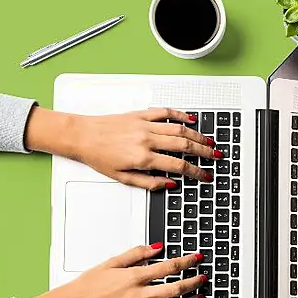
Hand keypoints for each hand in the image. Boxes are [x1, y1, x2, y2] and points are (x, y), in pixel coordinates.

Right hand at [13, 243, 206, 297]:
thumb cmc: (88, 285)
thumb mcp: (111, 263)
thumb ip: (136, 254)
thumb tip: (156, 247)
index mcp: (134, 278)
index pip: (168, 268)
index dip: (186, 262)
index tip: (196, 258)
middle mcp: (138, 296)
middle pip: (175, 289)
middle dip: (193, 282)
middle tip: (203, 277)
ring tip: (200, 297)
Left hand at [25, 107, 222, 189]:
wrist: (81, 136)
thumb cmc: (98, 156)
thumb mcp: (122, 178)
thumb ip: (149, 182)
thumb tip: (169, 184)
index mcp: (143, 158)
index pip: (178, 166)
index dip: (196, 172)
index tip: (205, 175)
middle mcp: (146, 140)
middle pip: (185, 145)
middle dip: (204, 152)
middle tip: (216, 156)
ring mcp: (144, 125)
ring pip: (179, 129)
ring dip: (197, 135)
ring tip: (209, 141)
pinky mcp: (140, 115)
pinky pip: (165, 113)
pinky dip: (180, 115)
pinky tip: (191, 119)